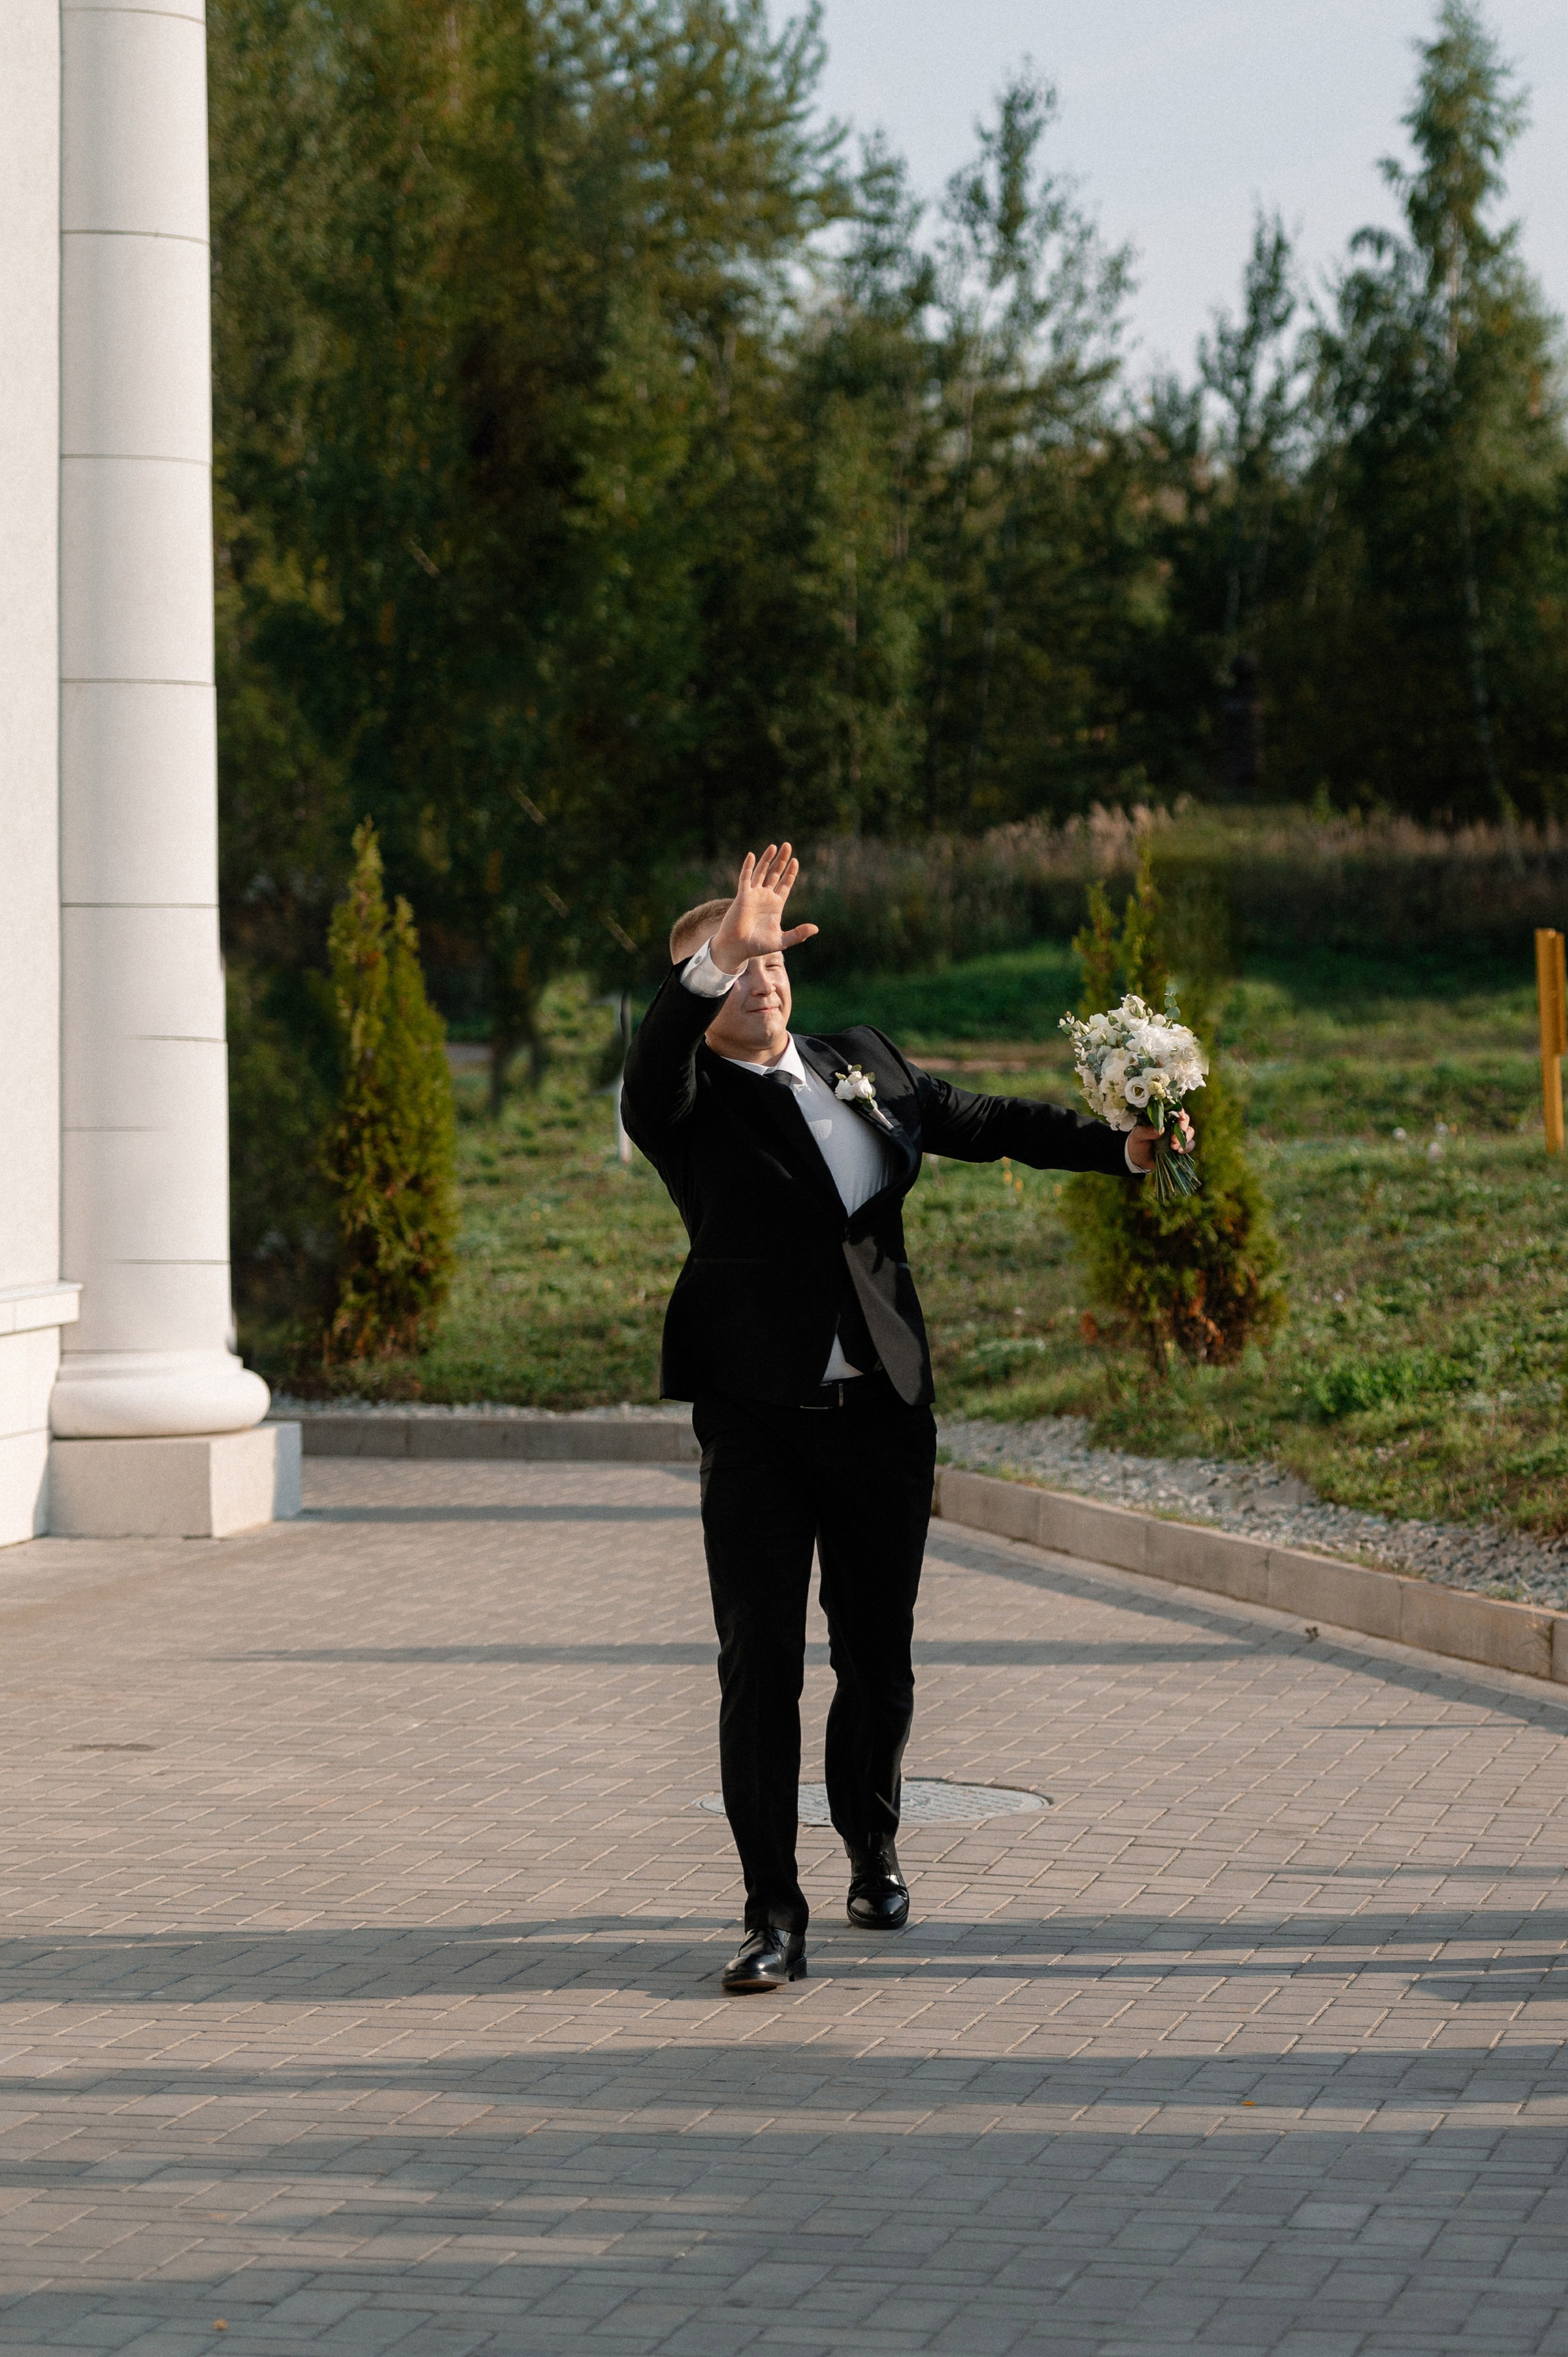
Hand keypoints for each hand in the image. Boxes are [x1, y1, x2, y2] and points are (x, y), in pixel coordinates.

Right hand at [709, 842, 818, 973]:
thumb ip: (798, 934)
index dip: (790, 873)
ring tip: (775, 846)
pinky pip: (746, 878)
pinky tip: (752, 855)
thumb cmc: (757, 946)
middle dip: (782, 860)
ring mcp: (753, 895)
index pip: (785, 884)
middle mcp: (765, 897)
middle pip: (775, 874)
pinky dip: (748, 866)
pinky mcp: (742, 896)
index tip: (795, 861)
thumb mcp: (782, 941)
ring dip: (767, 859)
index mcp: (775, 906)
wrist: (737, 949)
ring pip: (761, 872)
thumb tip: (816, 928)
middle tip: (788, 845)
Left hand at [1127, 1109, 1193, 1172]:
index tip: (1180, 1117)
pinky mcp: (1180, 1146)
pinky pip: (1190, 1144)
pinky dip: (1187, 1148)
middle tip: (1173, 1139)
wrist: (1138, 1159)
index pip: (1174, 1110)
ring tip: (1174, 1147)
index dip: (1180, 1111)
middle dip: (1182, 1129)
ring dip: (1185, 1139)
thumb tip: (1161, 1130)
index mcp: (1162, 1117)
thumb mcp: (1137, 1135)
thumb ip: (1146, 1131)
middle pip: (1185, 1120)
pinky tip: (1178, 1152)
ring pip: (1190, 1132)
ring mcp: (1177, 1135)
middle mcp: (1172, 1124)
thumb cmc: (1137, 1142)